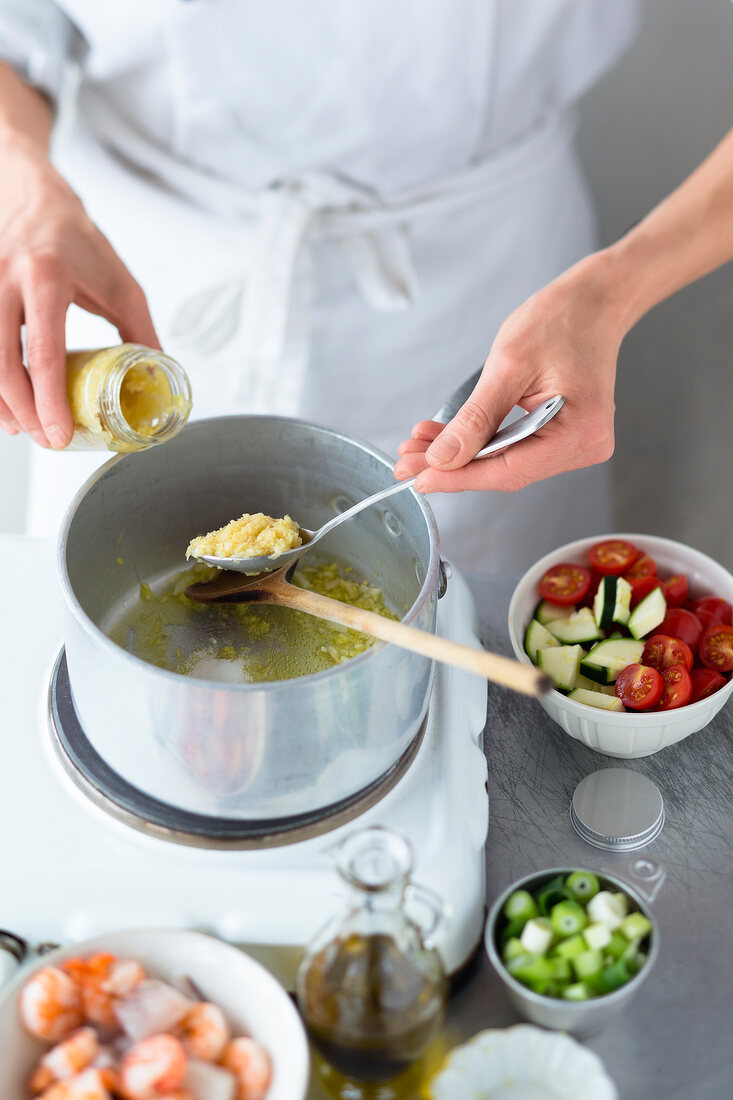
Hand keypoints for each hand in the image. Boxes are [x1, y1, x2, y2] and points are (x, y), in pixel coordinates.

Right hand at [0, 135, 157, 447]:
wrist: (30, 193)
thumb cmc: (76, 238)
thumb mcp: (120, 282)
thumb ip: (140, 332)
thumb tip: (156, 378)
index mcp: (47, 276)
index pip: (44, 353)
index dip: (50, 400)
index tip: (58, 432)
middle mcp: (5, 279)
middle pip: (3, 363)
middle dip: (23, 410)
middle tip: (44, 438)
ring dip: (0, 400)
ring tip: (22, 427)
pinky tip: (3, 401)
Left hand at [393, 254, 626, 492]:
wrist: (591, 303)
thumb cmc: (558, 321)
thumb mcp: (508, 366)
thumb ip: (476, 418)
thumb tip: (443, 459)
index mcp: (580, 430)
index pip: (508, 471)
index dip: (458, 477)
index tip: (417, 477)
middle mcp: (586, 445)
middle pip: (506, 471)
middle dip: (453, 466)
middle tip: (407, 461)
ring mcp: (578, 444)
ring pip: (507, 463)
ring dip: (463, 456)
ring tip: (420, 445)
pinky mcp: (565, 438)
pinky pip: (517, 449)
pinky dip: (481, 444)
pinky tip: (448, 438)